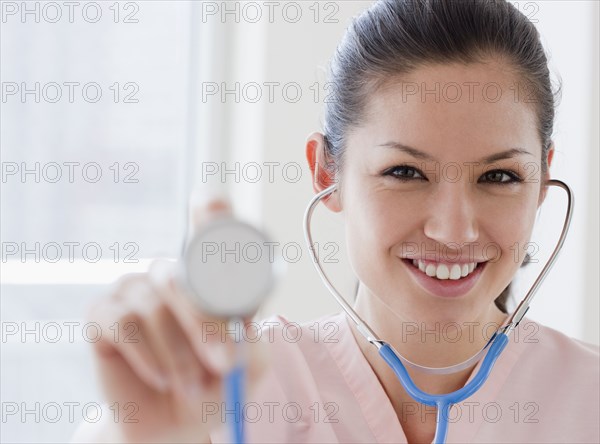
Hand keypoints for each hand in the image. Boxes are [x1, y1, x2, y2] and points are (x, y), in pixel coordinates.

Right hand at [85, 198, 267, 442]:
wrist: (180, 423)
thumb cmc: (218, 382)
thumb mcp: (248, 357)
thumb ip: (247, 328)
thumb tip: (236, 312)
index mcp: (208, 276)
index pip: (208, 229)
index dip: (210, 215)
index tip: (209, 205)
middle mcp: (169, 273)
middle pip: (182, 274)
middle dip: (207, 323)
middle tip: (226, 363)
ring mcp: (133, 290)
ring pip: (155, 305)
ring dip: (180, 352)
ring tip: (192, 386)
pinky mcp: (102, 316)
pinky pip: (124, 324)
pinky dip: (148, 355)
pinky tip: (161, 378)